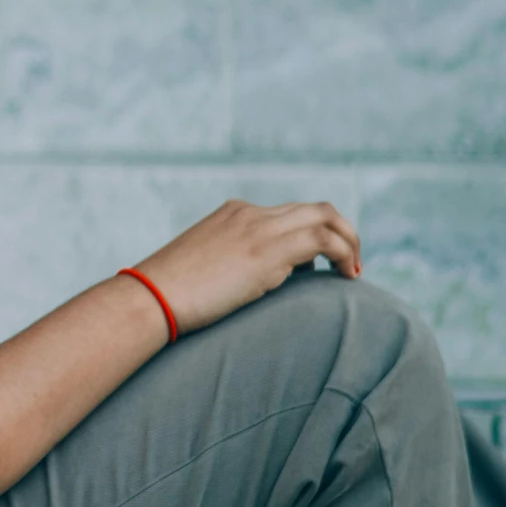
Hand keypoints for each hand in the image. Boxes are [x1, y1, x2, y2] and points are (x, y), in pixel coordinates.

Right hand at [132, 198, 361, 336]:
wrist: (150, 298)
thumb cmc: (166, 296)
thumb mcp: (200, 271)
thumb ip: (226, 269)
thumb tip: (243, 289)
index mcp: (232, 214)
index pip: (286, 214)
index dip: (311, 236)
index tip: (320, 265)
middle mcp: (249, 213)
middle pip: (312, 208)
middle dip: (340, 232)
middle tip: (350, 263)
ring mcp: (259, 228)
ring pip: (325, 216)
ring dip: (349, 241)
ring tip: (355, 271)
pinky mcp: (267, 251)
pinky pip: (323, 240)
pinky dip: (344, 253)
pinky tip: (348, 277)